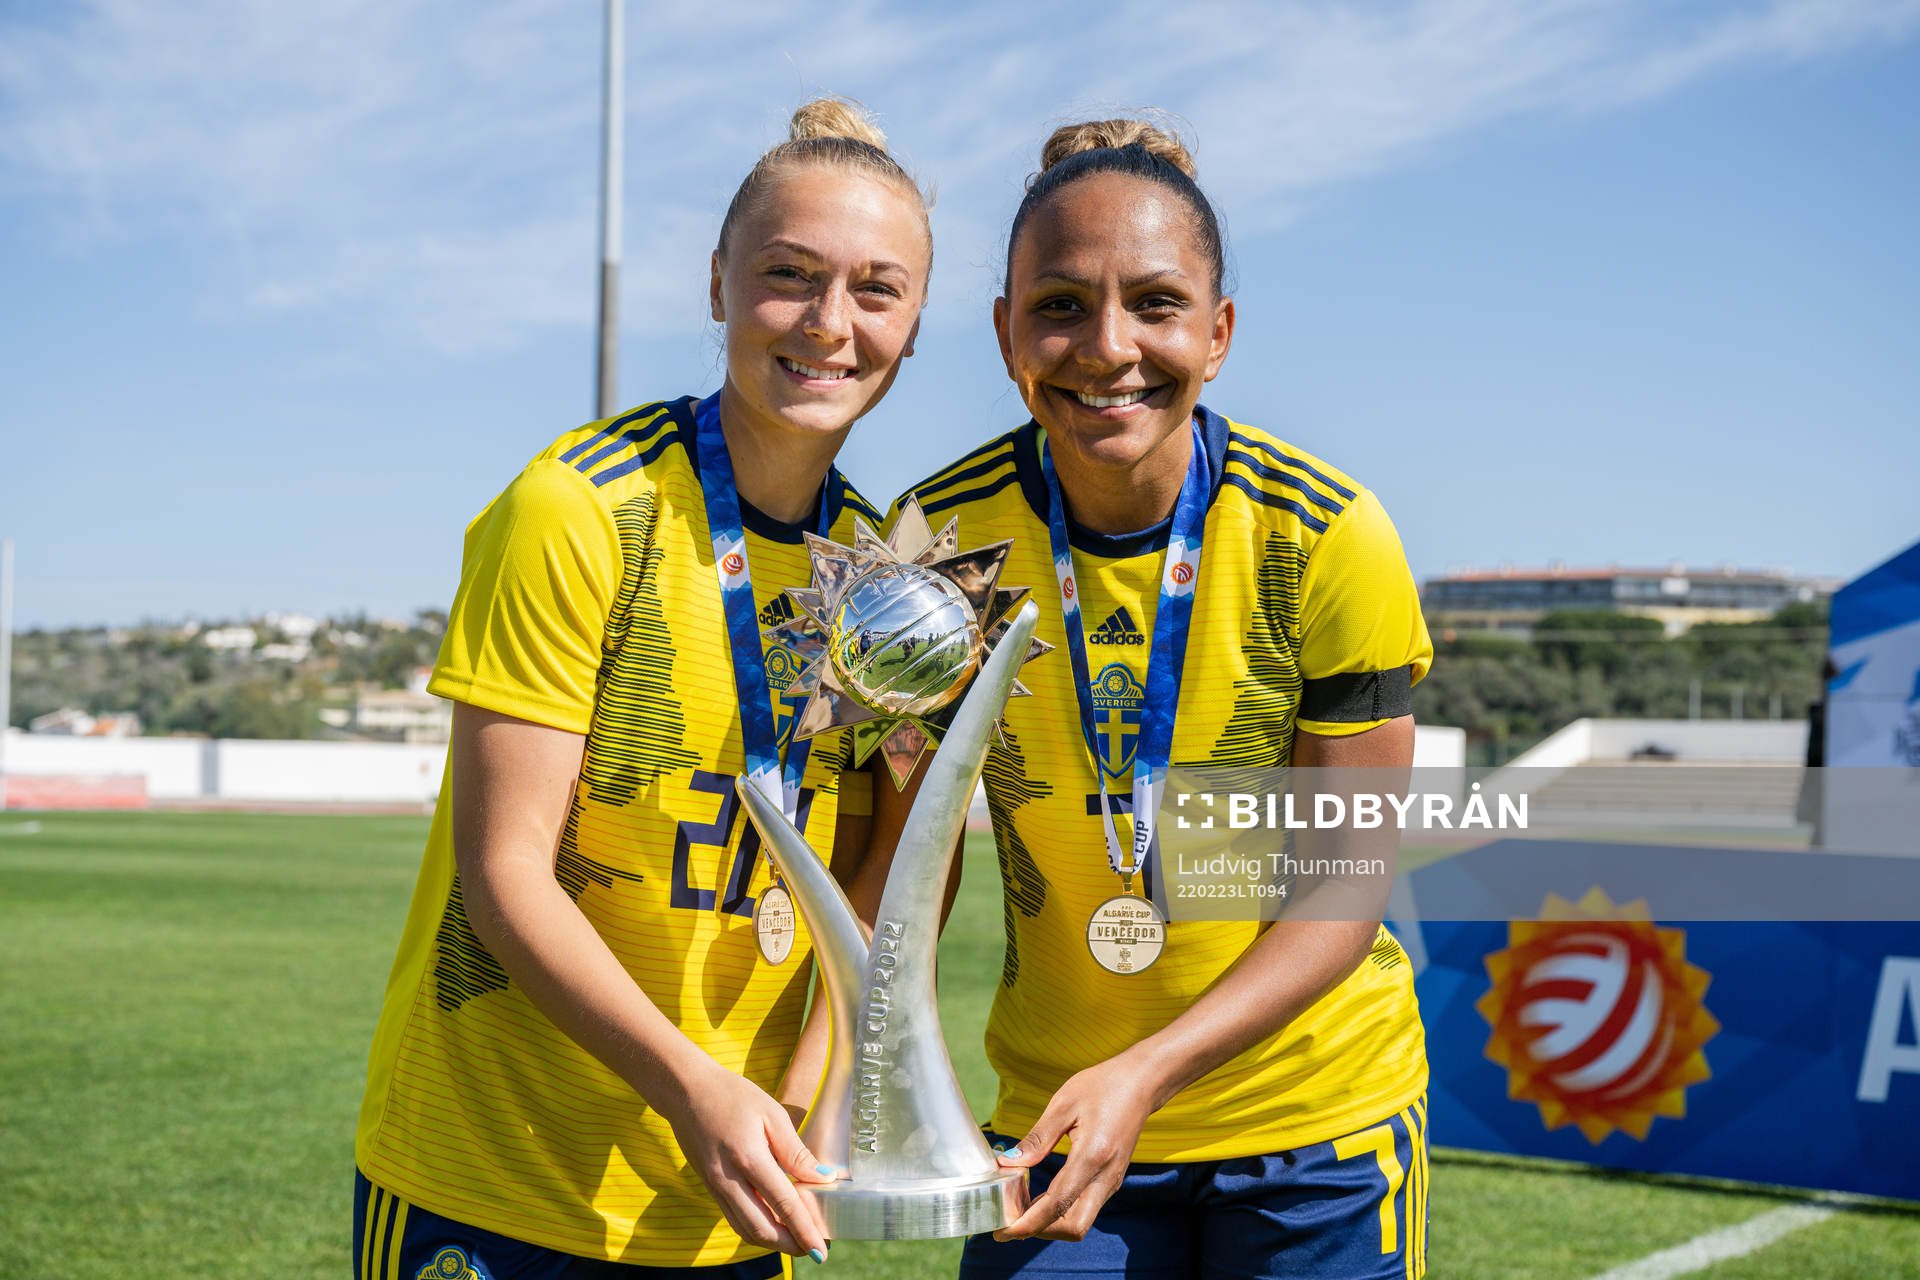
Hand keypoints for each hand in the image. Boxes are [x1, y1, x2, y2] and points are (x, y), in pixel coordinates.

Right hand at [661, 1062, 836, 1259]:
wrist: (686, 1091)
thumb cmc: (732, 1095)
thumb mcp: (771, 1114)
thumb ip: (795, 1151)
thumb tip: (823, 1177)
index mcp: (748, 1157)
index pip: (783, 1204)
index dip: (804, 1229)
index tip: (820, 1250)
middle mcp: (729, 1179)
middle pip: (762, 1228)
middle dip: (790, 1244)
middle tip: (814, 1249)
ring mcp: (716, 1186)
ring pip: (746, 1229)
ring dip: (773, 1242)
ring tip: (798, 1242)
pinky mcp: (710, 1188)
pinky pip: (735, 1218)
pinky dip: (756, 1229)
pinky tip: (774, 1226)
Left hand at [993, 1056, 1158, 1241]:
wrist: (1142, 1083)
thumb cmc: (1103, 1086)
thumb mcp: (1064, 1104)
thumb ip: (1037, 1138)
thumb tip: (1008, 1162)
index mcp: (1093, 1156)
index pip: (1059, 1204)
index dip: (1029, 1222)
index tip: (1003, 1229)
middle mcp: (1106, 1177)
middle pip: (1074, 1227)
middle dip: (1040, 1231)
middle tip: (1009, 1222)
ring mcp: (1111, 1182)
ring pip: (1080, 1221)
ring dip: (1049, 1223)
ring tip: (1019, 1208)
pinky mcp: (1111, 1180)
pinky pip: (1084, 1208)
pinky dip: (1060, 1212)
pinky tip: (1038, 1198)